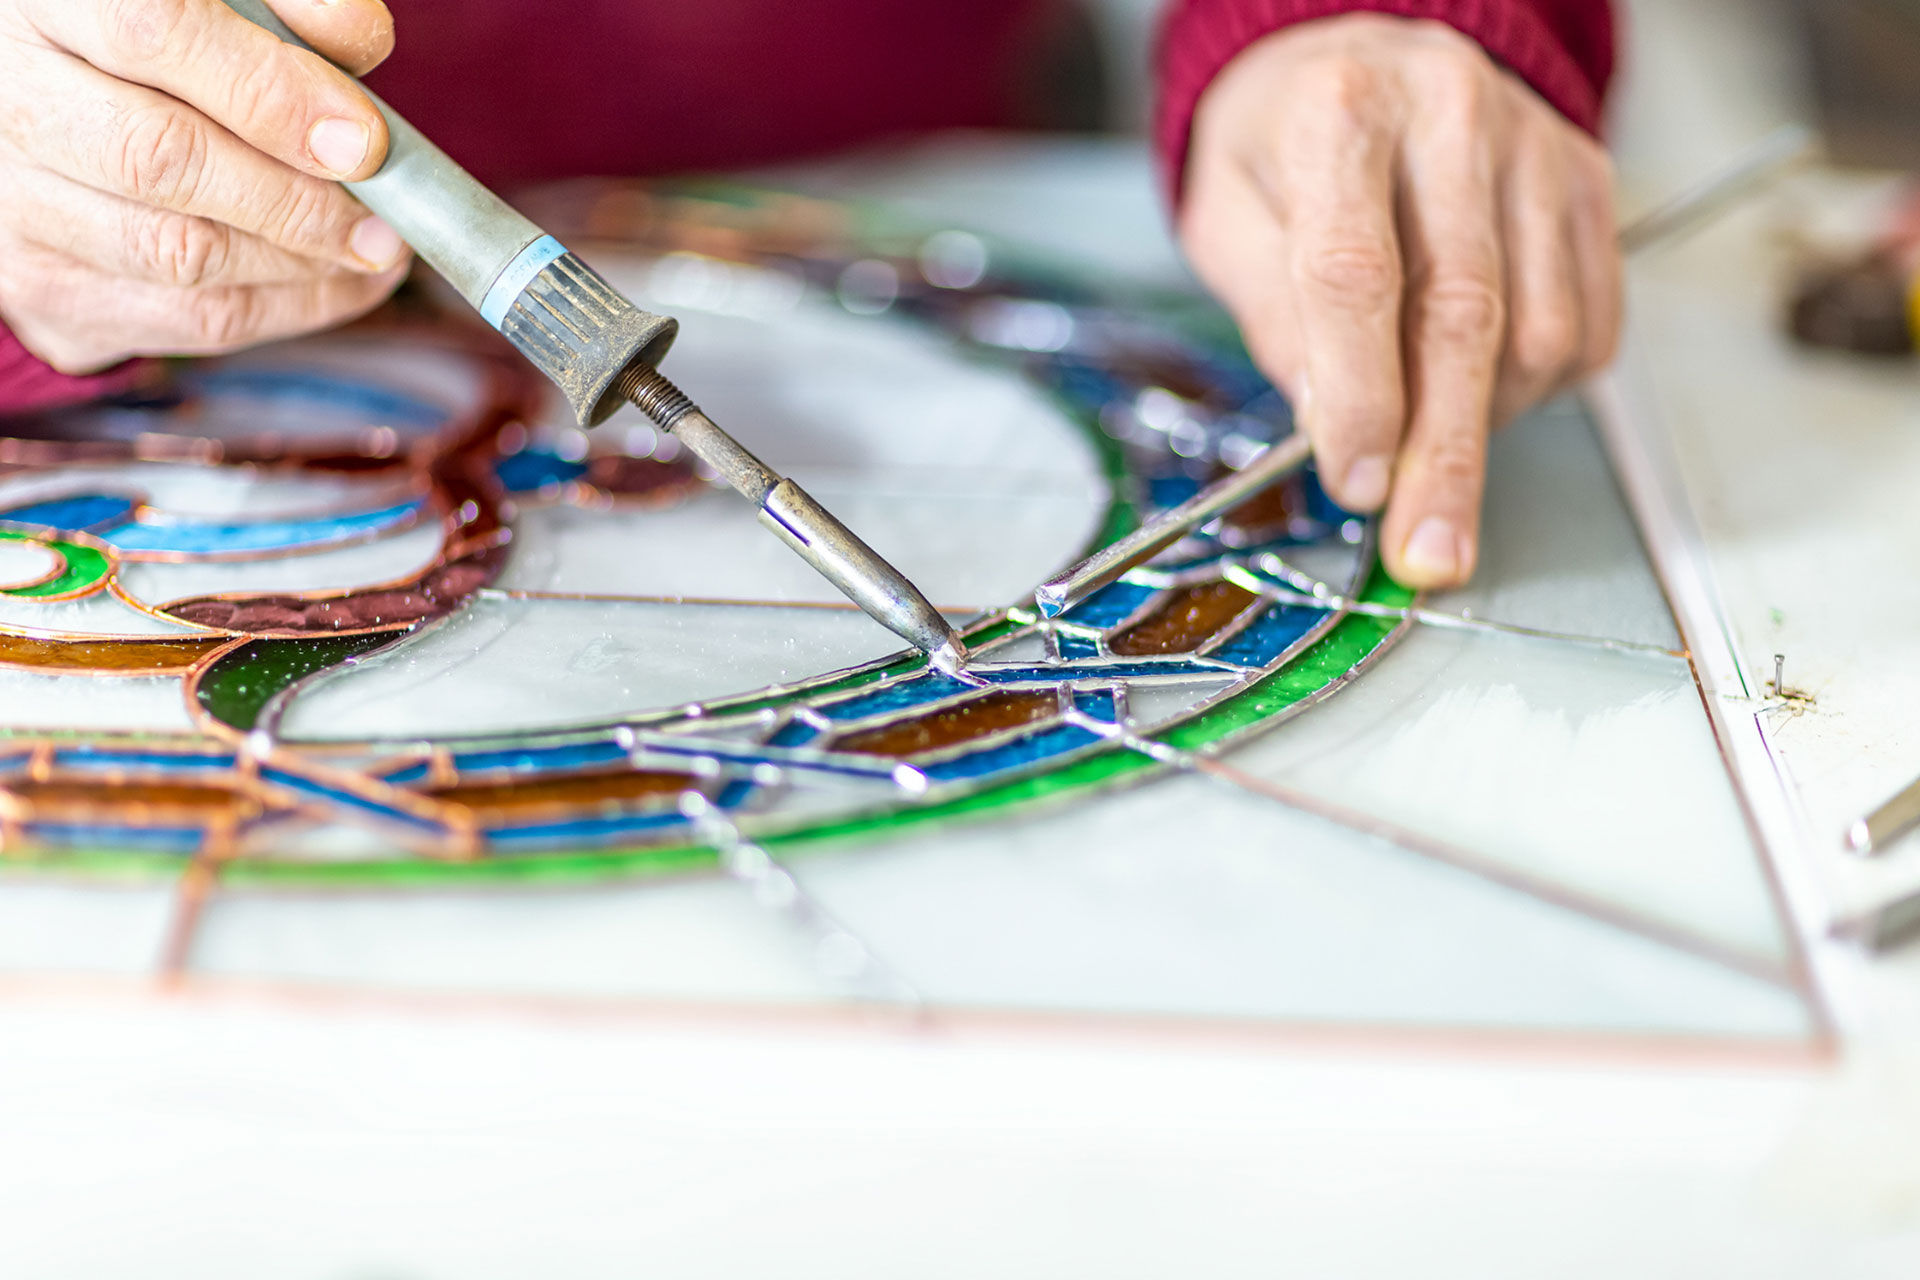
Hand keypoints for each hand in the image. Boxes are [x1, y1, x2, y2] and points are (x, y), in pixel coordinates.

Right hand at [0, 0, 408, 373]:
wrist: (60, 109)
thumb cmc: (159, 43)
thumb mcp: (220, 0)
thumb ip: (288, 4)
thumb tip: (357, 37)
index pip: (153, 31)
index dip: (269, 92)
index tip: (363, 139)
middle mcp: (11, 99)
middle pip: (160, 160)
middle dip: (295, 200)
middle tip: (385, 218)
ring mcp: (16, 203)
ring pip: (178, 253)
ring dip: (302, 263)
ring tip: (379, 248)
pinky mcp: (44, 288)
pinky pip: (187, 318)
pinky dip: (288, 306)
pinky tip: (345, 281)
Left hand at [1179, 15, 1620, 587]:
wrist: (1361, 54)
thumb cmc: (1283, 144)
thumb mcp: (1228, 216)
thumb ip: (1273, 317)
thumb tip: (1329, 427)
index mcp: (1339, 113)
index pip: (1354, 274)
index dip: (1359, 395)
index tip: (1356, 483)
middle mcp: (1450, 114)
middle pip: (1462, 313)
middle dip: (1444, 454)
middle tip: (1428, 547)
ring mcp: (1534, 145)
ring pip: (1536, 328)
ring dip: (1485, 421)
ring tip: (1429, 440)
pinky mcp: (1587, 180)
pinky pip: (1587, 321)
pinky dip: (1540, 385)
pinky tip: (1483, 386)